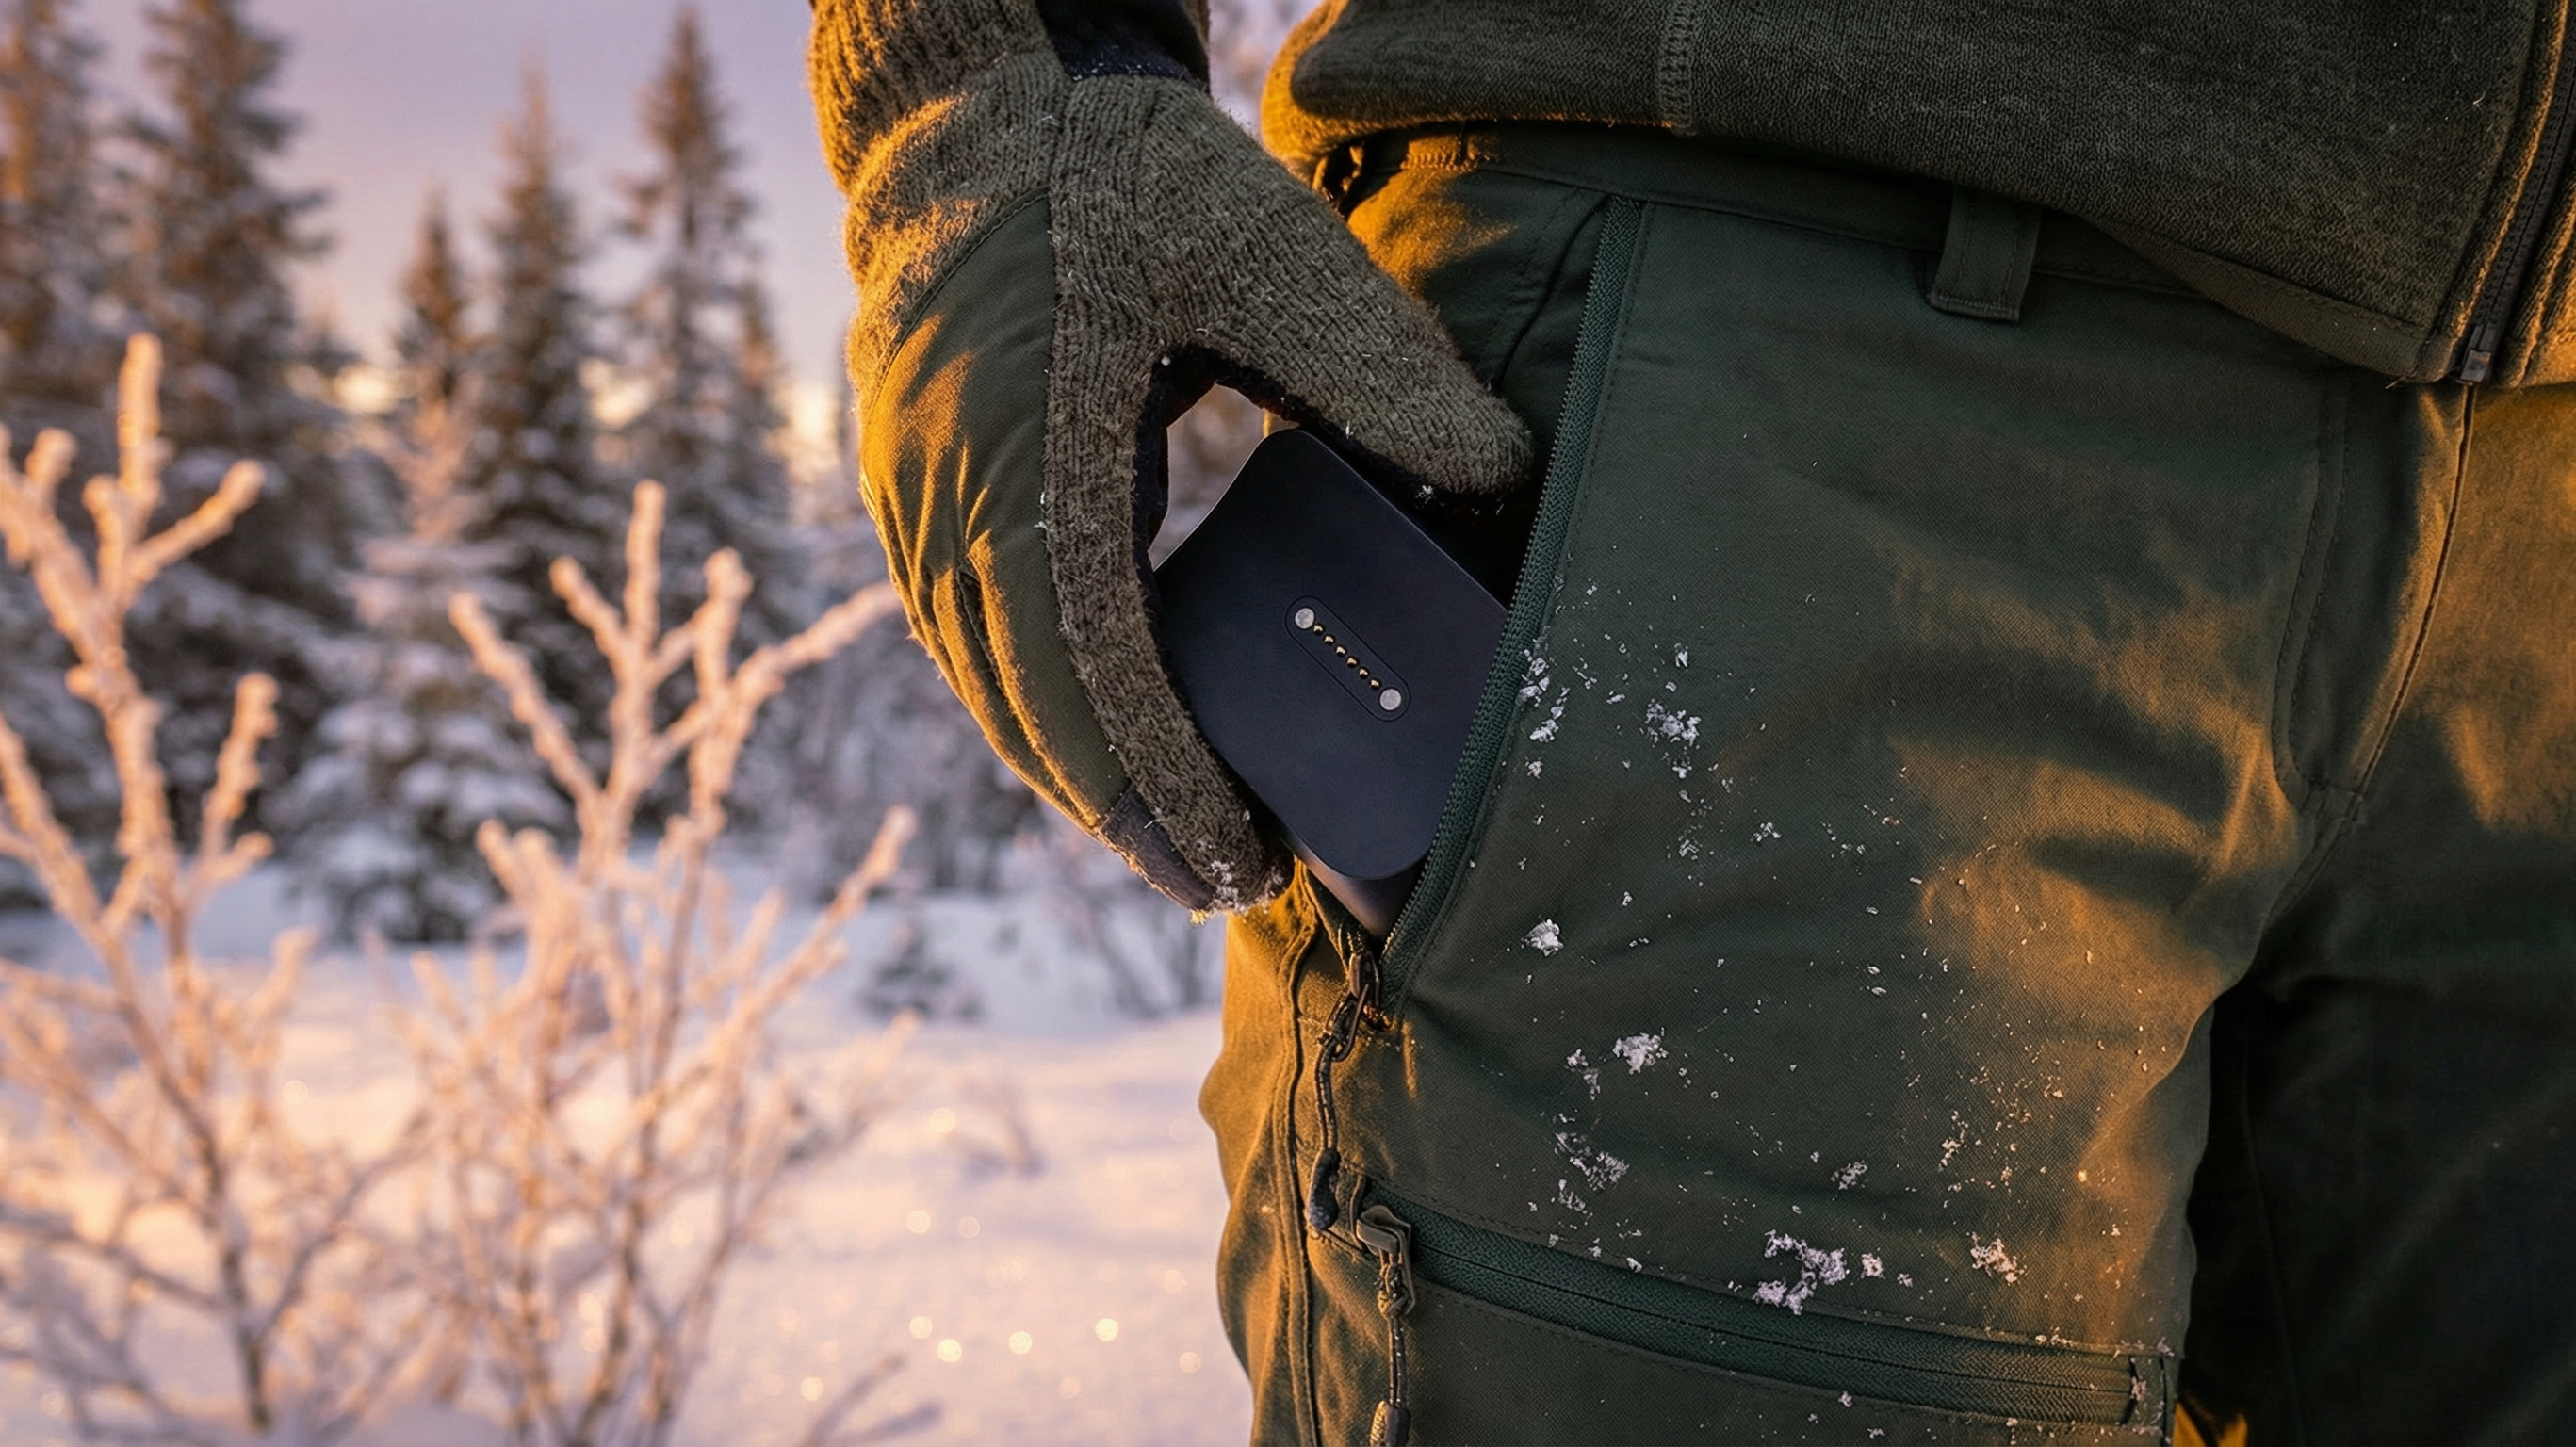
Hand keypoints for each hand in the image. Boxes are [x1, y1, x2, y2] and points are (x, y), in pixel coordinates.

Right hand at [812, 0, 1531, 908]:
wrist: (962, 111)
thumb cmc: (1112, 170)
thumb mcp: (1259, 242)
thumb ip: (1379, 363)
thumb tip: (1503, 477)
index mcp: (1026, 447)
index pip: (1086, 663)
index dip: (1159, 777)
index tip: (1238, 856)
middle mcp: (945, 497)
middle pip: (1029, 707)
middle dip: (1127, 809)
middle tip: (1227, 885)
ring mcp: (913, 504)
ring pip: (993, 687)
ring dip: (1082, 774)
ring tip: (1182, 841)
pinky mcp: (917, 496)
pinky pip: (976, 640)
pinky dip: (1045, 709)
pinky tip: (1111, 742)